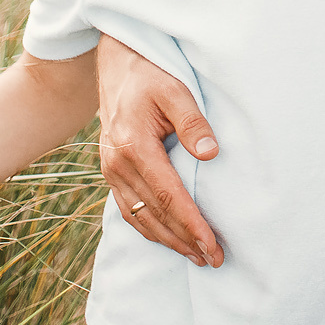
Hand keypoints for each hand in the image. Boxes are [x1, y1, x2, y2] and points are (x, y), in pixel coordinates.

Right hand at [97, 36, 224, 266]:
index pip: (167, 196)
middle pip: (154, 214)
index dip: (191, 224)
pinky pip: (128, 209)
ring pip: (140, 217)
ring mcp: (110, 170)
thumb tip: (211, 154)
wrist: (116, 64)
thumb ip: (193, 121)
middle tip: (213, 260)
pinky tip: (168, 238)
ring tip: (195, 256)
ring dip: (168, 240)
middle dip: (184, 240)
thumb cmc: (150, 73)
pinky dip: (148, 228)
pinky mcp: (111, 171)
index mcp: (133, 146)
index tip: (212, 244)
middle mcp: (117, 164)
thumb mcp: (175, 89)